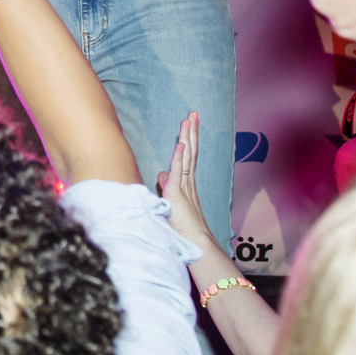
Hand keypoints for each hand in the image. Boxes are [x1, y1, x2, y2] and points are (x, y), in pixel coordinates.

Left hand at [156, 113, 212, 246]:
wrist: (194, 241)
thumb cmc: (182, 225)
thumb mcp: (171, 201)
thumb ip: (167, 186)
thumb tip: (161, 174)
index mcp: (187, 183)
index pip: (188, 155)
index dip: (189, 138)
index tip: (190, 123)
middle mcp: (188, 181)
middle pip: (190, 150)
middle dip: (192, 131)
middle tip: (194, 112)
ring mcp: (184, 185)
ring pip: (186, 156)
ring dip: (187, 137)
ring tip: (189, 119)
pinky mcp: (177, 192)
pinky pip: (179, 171)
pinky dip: (180, 156)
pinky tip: (182, 143)